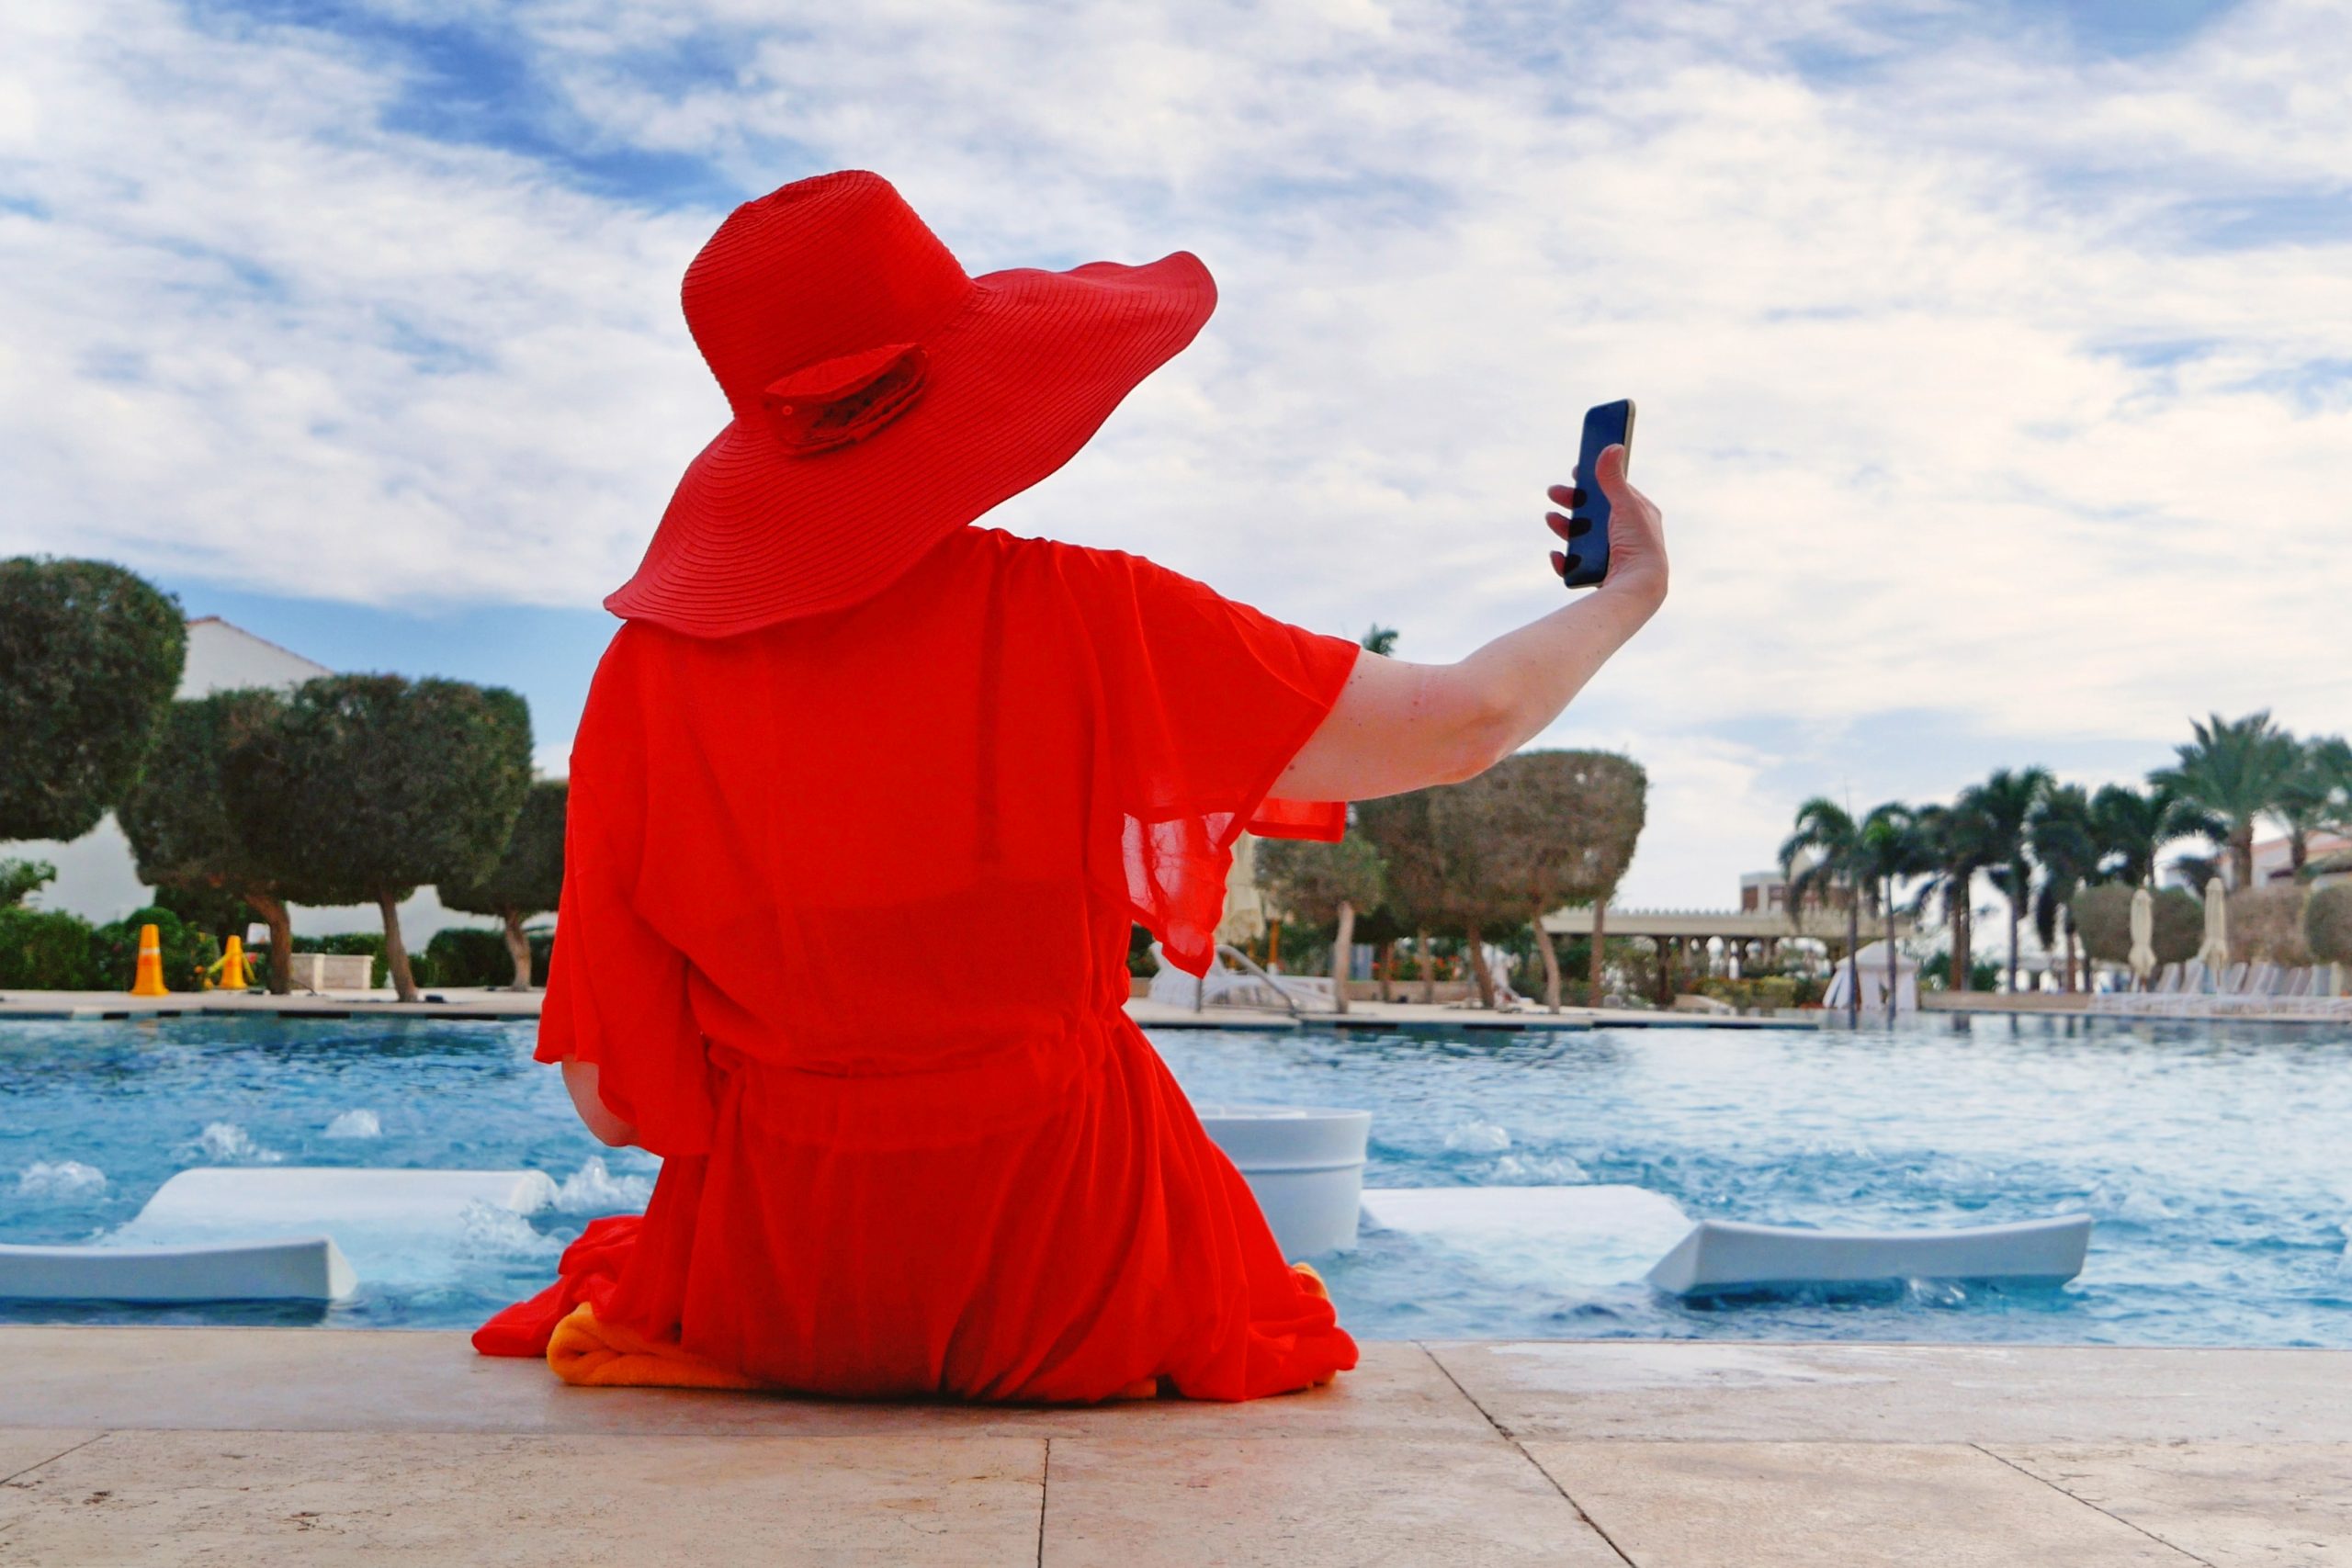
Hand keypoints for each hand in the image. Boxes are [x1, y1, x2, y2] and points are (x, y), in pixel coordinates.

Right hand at [1545, 444, 1665, 607]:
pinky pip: (1576, 566)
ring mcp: (1612, 555)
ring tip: (1551, 519)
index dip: (1593, 481)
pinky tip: (1557, 555)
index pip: (1613, 492)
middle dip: (1571, 502)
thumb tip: (1613, 446)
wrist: (1638, 586)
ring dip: (1563, 526)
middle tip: (1553, 493)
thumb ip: (1613, 477)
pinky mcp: (1600, 575)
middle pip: (1592, 513)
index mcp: (1637, 515)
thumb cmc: (1638, 543)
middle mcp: (1626, 534)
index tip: (1576, 472)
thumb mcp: (1625, 505)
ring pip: (1581, 538)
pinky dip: (1564, 560)